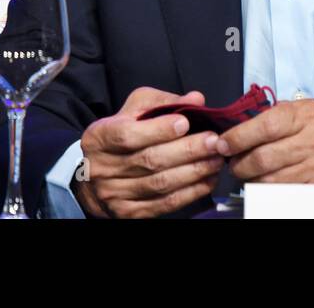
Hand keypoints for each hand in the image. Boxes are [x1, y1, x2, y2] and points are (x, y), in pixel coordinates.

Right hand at [72, 86, 225, 218]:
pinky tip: (207, 180)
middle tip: (213, 141)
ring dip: (194, 172)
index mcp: (99, 137)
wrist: (96, 176)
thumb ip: (164, 102)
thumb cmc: (121, 134)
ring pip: (160, 184)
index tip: (184, 122)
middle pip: (149, 160)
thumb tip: (195, 100)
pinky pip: (165, 204)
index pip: (127, 135)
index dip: (158, 130)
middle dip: (187, 150)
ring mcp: (114, 193)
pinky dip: (191, 192)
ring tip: (216, 159)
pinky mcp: (129, 212)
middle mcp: (102, 168)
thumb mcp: (135, 109)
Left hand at [215, 99, 313, 184]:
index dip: (239, 137)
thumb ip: (273, 116)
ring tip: (246, 174)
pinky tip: (264, 184)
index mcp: (307, 115)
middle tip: (232, 163)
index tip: (222, 144)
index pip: (265, 126)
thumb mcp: (303, 111)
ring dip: (251, 180)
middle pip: (264, 158)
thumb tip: (235, 128)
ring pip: (270, 180)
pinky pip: (284, 193)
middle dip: (239, 164)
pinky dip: (268, 191)